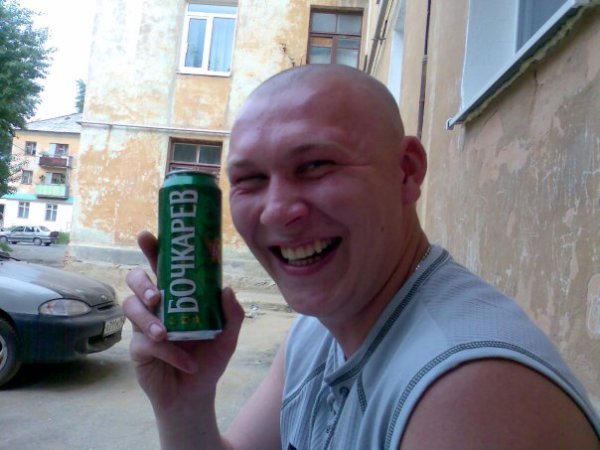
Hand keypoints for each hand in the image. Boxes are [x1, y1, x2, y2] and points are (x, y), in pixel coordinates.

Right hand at [123, 231, 244, 413]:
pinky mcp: (138, 350)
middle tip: (157, 295)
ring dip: (148, 320)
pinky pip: (145, 344)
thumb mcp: (228, 336)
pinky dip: (169, 353)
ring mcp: (143, 326)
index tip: (146, 236)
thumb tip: (227, 290)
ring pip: (131, 308)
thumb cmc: (209, 358)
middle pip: (134, 280)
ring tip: (165, 334)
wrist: (197, 394)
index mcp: (175, 295)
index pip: (160, 266)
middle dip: (141, 282)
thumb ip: (232, 314)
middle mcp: (156, 306)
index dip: (151, 249)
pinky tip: (187, 362)